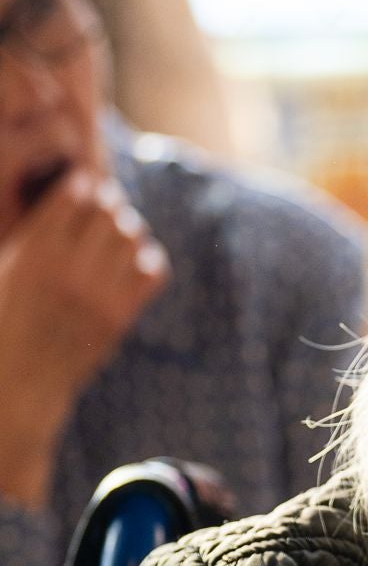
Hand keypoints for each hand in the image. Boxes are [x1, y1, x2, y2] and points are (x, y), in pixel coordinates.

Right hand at [0, 165, 168, 506]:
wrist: (21, 379)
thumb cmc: (4, 318)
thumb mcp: (2, 268)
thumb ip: (29, 235)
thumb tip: (63, 196)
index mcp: (32, 253)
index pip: (73, 195)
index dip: (81, 186)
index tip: (82, 189)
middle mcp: (67, 271)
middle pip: (108, 211)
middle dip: (108, 204)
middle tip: (106, 208)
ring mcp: (98, 296)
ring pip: (133, 236)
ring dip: (129, 228)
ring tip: (120, 233)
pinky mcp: (120, 318)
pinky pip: (153, 271)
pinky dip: (149, 259)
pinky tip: (136, 262)